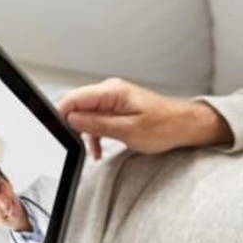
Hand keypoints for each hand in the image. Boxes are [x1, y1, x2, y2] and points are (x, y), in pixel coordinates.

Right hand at [56, 78, 230, 158]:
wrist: (185, 126)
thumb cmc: (164, 127)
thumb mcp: (128, 131)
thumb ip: (98, 124)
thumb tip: (72, 119)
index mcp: (111, 92)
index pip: (74, 98)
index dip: (62, 115)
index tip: (58, 132)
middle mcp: (110, 90)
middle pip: (78, 105)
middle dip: (73, 126)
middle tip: (76, 146)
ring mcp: (114, 98)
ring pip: (87, 113)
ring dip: (86, 133)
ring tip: (93, 152)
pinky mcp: (118, 107)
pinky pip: (98, 118)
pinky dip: (96, 133)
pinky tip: (99, 149)